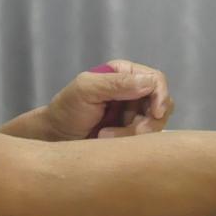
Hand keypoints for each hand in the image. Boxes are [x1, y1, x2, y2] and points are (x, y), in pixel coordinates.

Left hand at [2, 60, 173, 142]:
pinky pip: (144, 138)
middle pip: (161, 104)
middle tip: (129, 132)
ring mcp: (134, 113)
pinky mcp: (132, 132)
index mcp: (124, 73)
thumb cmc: (66, 109)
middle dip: (147, 121)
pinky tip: (109, 141)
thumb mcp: (86, 90)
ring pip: (154, 124)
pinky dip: (130, 142)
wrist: (54, 139)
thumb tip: (149, 83)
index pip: (156, 80)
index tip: (155, 114)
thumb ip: (116, 83)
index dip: (160, 96)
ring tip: (106, 137)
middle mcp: (134, 90)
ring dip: (134, 133)